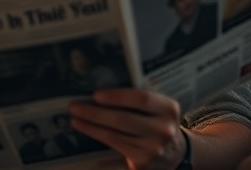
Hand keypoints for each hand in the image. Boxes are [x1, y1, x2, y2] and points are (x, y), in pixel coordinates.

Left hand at [69, 88, 185, 169]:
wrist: (175, 153)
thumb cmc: (157, 121)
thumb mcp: (157, 108)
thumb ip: (138, 99)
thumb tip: (100, 90)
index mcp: (168, 108)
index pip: (142, 99)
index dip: (118, 96)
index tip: (96, 94)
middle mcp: (164, 129)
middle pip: (124, 119)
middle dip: (95, 113)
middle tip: (74, 106)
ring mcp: (153, 148)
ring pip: (114, 135)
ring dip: (90, 126)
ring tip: (74, 118)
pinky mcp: (142, 162)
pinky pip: (114, 146)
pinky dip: (97, 136)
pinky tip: (85, 129)